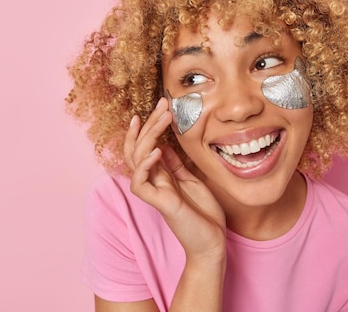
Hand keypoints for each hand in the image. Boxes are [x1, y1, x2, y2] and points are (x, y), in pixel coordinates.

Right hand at [124, 98, 226, 261]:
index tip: (159, 106)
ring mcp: (154, 191)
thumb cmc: (203, 214)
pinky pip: (141, 183)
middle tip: (162, 103)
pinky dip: (146, 165)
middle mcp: (153, 181)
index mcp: (161, 175)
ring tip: (162, 118)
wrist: (211, 242)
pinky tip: (158, 151)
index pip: (146, 145)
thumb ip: (175, 165)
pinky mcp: (159, 203)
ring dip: (148, 136)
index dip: (150, 126)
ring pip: (136, 160)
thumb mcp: (191, 181)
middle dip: (148, 123)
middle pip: (138, 147)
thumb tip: (165, 146)